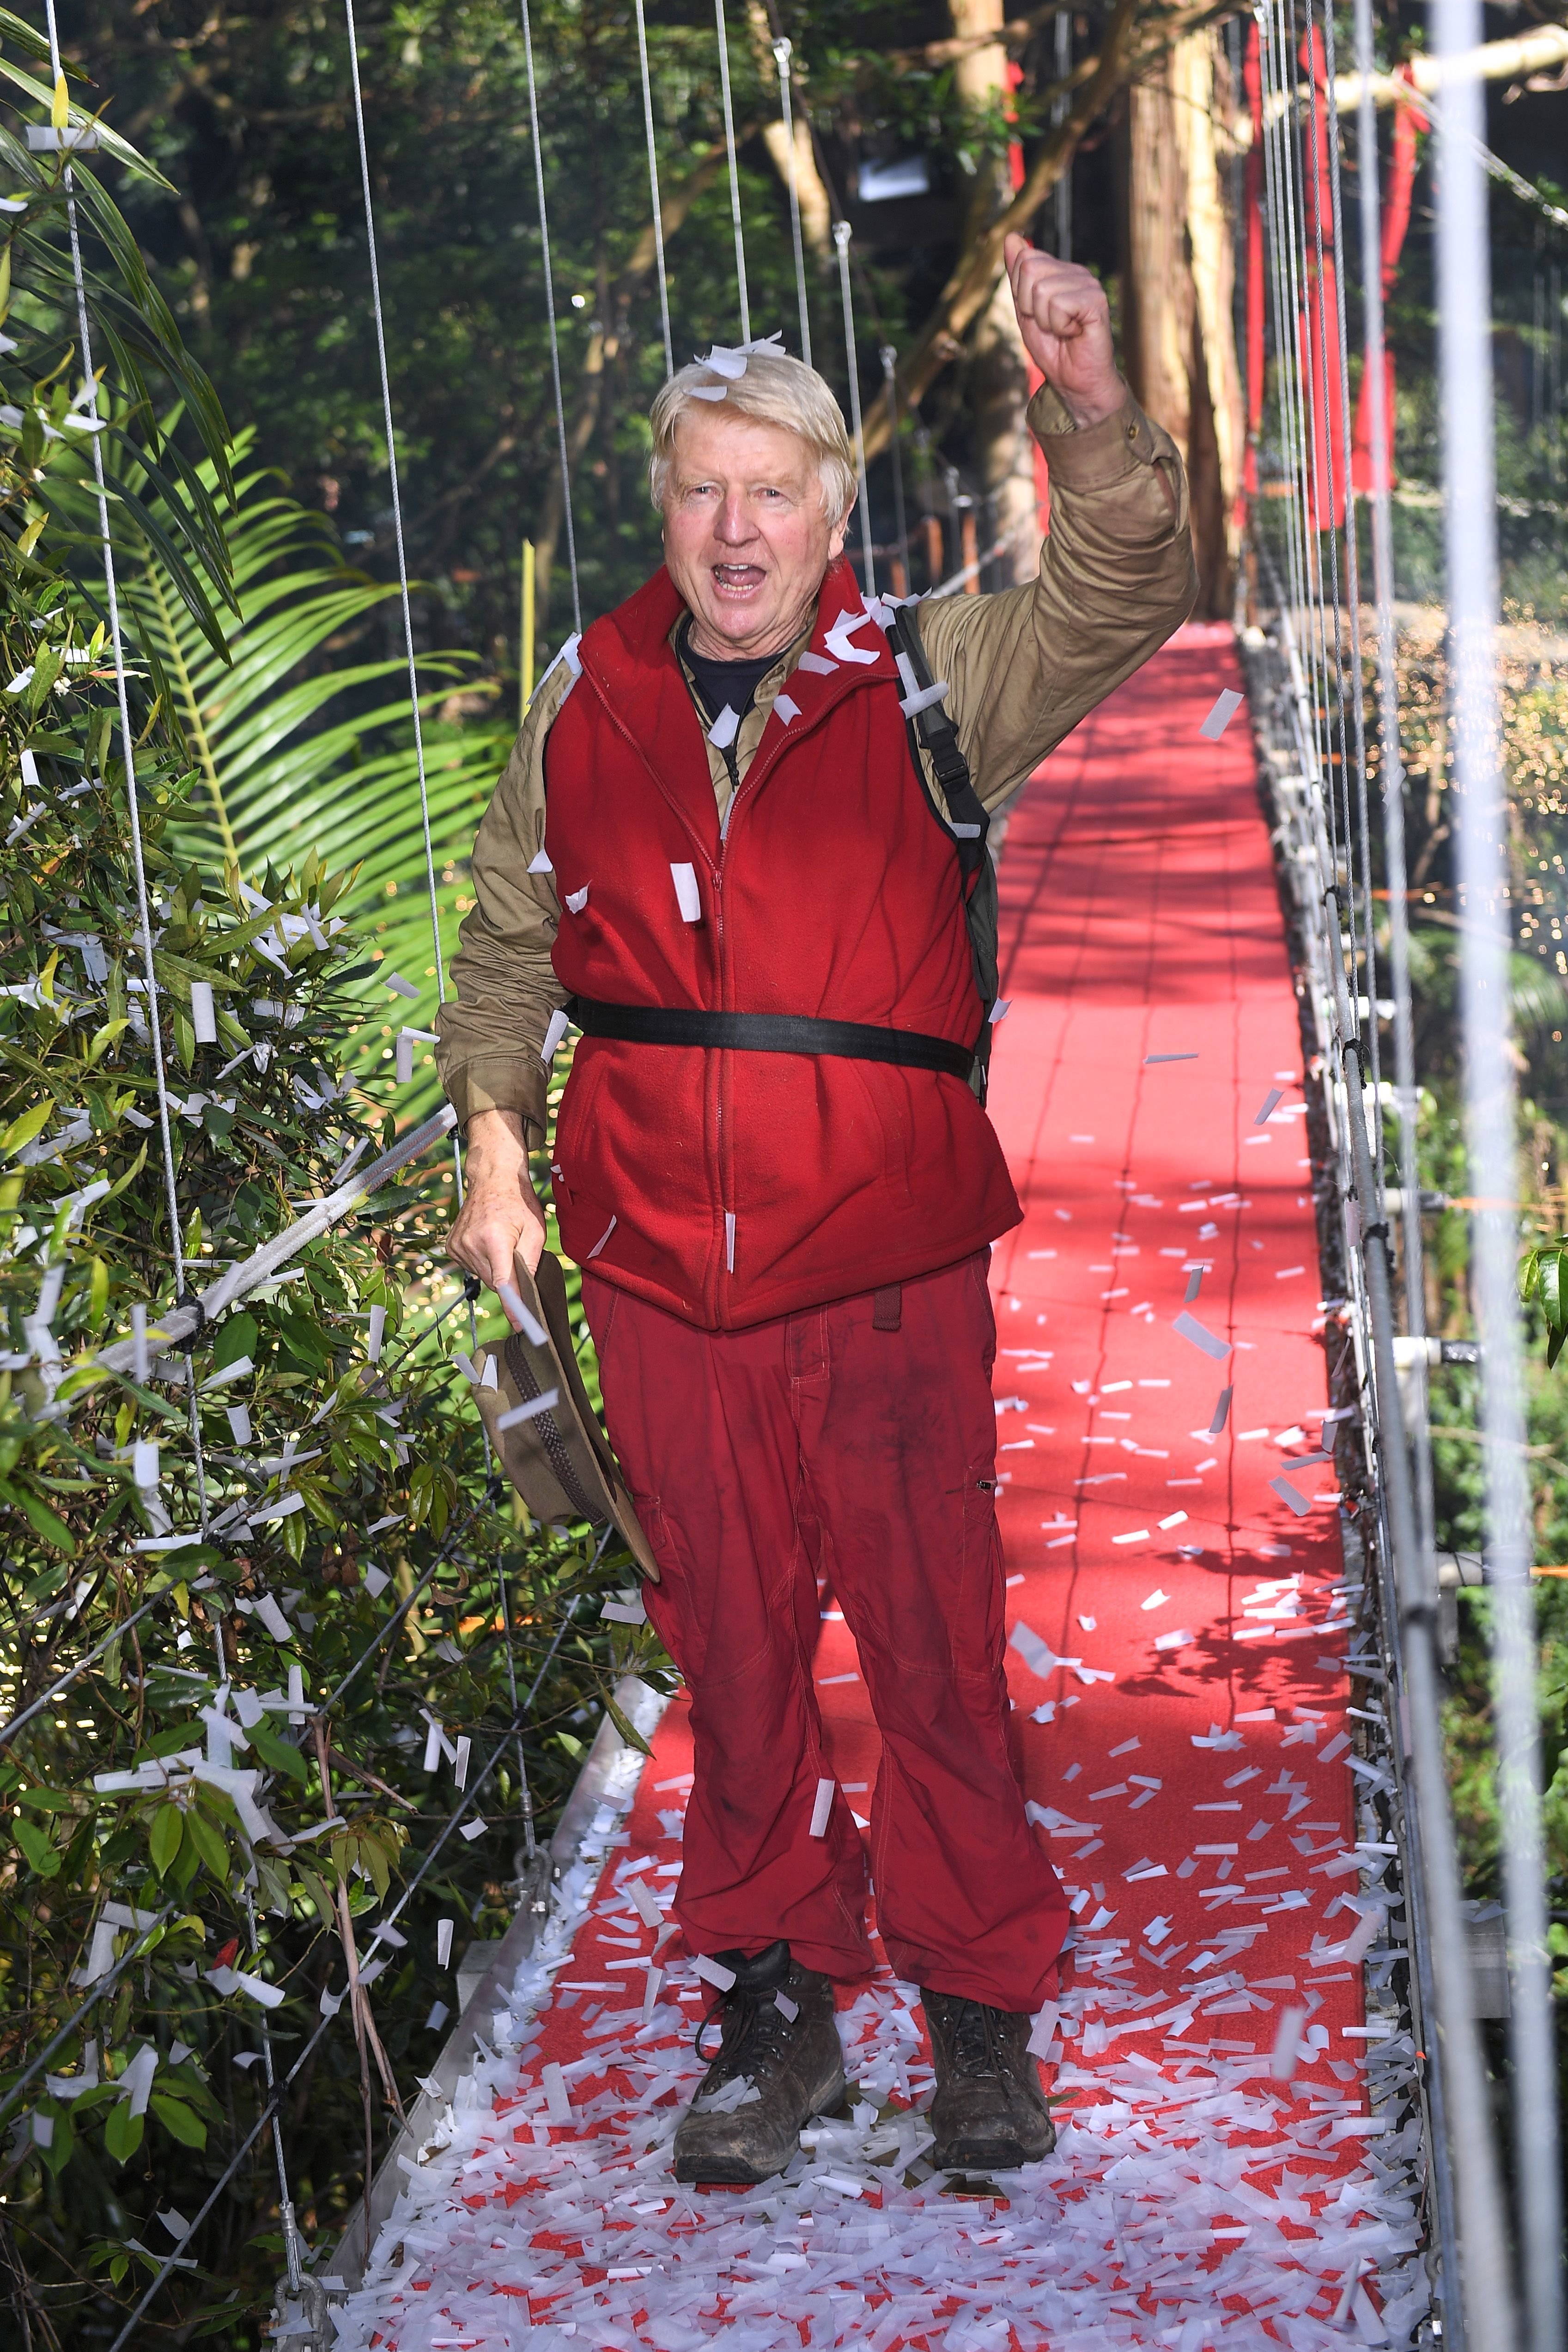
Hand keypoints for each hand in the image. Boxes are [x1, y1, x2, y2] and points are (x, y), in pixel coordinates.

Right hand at [449, 1107, 548, 1313]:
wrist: (492, 1180)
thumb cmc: (518, 1203)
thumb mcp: (535, 1230)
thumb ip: (531, 1261)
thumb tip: (527, 1291)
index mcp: (494, 1238)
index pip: (503, 1282)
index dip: (513, 1305)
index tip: (520, 1325)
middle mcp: (471, 1243)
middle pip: (493, 1282)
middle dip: (508, 1279)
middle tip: (516, 1257)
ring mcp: (457, 1245)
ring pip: (482, 1276)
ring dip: (495, 1269)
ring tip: (502, 1244)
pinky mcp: (451, 1246)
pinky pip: (471, 1267)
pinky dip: (483, 1262)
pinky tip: (488, 1243)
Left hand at [1003, 235, 1125, 429]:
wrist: (1074, 381)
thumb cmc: (1053, 349)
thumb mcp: (1025, 310)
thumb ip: (1018, 276)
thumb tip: (1011, 237)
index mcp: (1060, 272)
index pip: (1024, 259)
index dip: (1020, 294)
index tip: (1037, 314)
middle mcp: (1076, 273)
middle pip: (1030, 269)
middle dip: (1030, 305)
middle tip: (1049, 324)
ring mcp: (1088, 284)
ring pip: (1042, 291)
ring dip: (1046, 320)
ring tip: (1063, 330)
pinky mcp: (1096, 301)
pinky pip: (1059, 304)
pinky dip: (1060, 326)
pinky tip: (1074, 332)